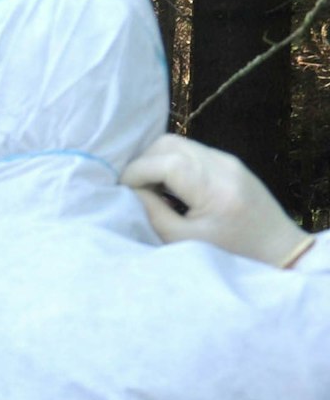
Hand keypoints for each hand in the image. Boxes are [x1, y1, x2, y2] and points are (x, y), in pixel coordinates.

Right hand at [120, 134, 309, 265]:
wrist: (278, 250)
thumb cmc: (230, 254)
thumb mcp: (182, 241)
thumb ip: (152, 212)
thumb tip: (128, 190)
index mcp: (215, 188)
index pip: (166, 162)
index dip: (135, 172)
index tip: (121, 192)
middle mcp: (224, 166)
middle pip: (169, 144)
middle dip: (143, 163)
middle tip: (134, 189)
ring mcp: (229, 161)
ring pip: (178, 144)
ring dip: (156, 162)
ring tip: (150, 190)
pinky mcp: (230, 163)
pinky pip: (191, 152)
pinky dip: (171, 164)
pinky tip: (170, 189)